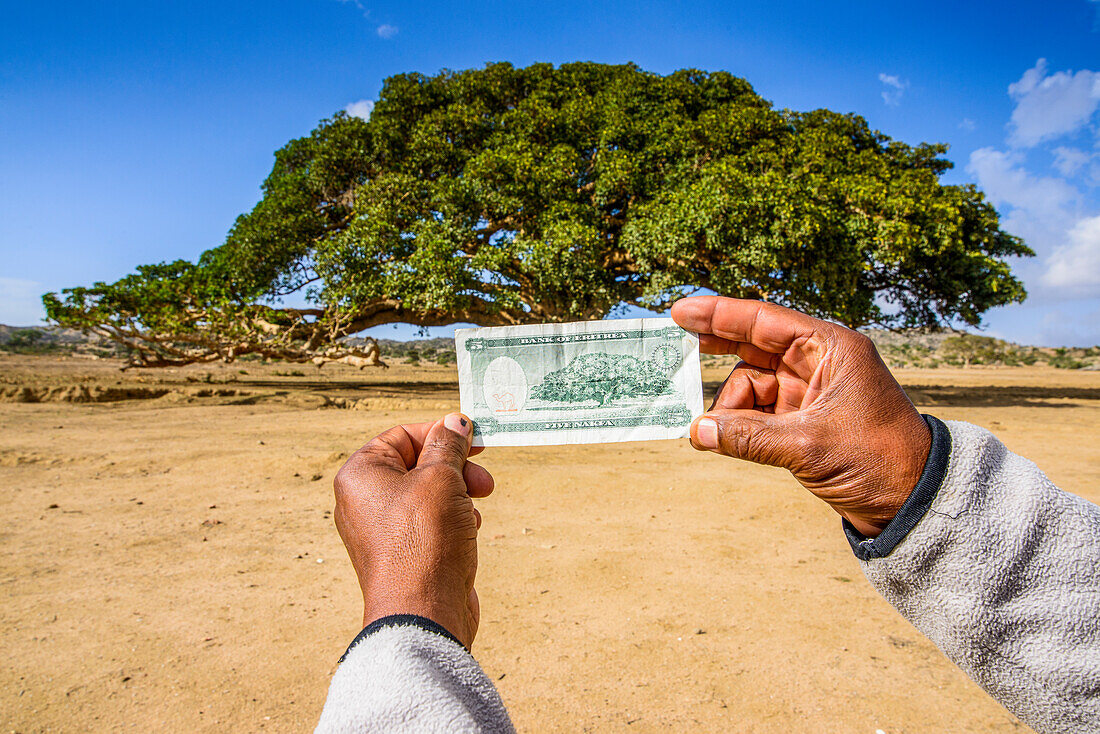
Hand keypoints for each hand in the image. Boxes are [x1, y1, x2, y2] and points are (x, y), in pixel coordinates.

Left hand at [333, 413, 494, 647]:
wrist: (423, 611)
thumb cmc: (424, 540)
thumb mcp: (441, 478)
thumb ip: (448, 445)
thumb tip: (455, 422)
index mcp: (360, 475)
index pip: (403, 436)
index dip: (441, 432)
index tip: (474, 437)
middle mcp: (363, 501)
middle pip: (417, 465)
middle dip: (455, 469)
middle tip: (483, 479)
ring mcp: (381, 530)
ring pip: (428, 495)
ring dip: (458, 496)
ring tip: (473, 512)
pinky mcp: (402, 554)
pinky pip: (430, 523)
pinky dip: (453, 521)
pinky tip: (469, 532)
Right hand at [671, 296, 930, 536]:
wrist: (912, 503)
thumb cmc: (877, 460)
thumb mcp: (808, 446)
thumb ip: (748, 437)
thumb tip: (697, 433)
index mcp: (831, 349)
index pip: (765, 321)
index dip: (720, 315)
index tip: (680, 312)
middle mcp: (819, 363)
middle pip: (754, 346)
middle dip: (716, 348)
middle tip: (675, 347)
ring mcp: (810, 392)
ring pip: (751, 387)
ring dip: (728, 408)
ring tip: (711, 433)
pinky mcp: (804, 421)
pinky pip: (758, 414)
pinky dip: (738, 426)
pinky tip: (721, 439)